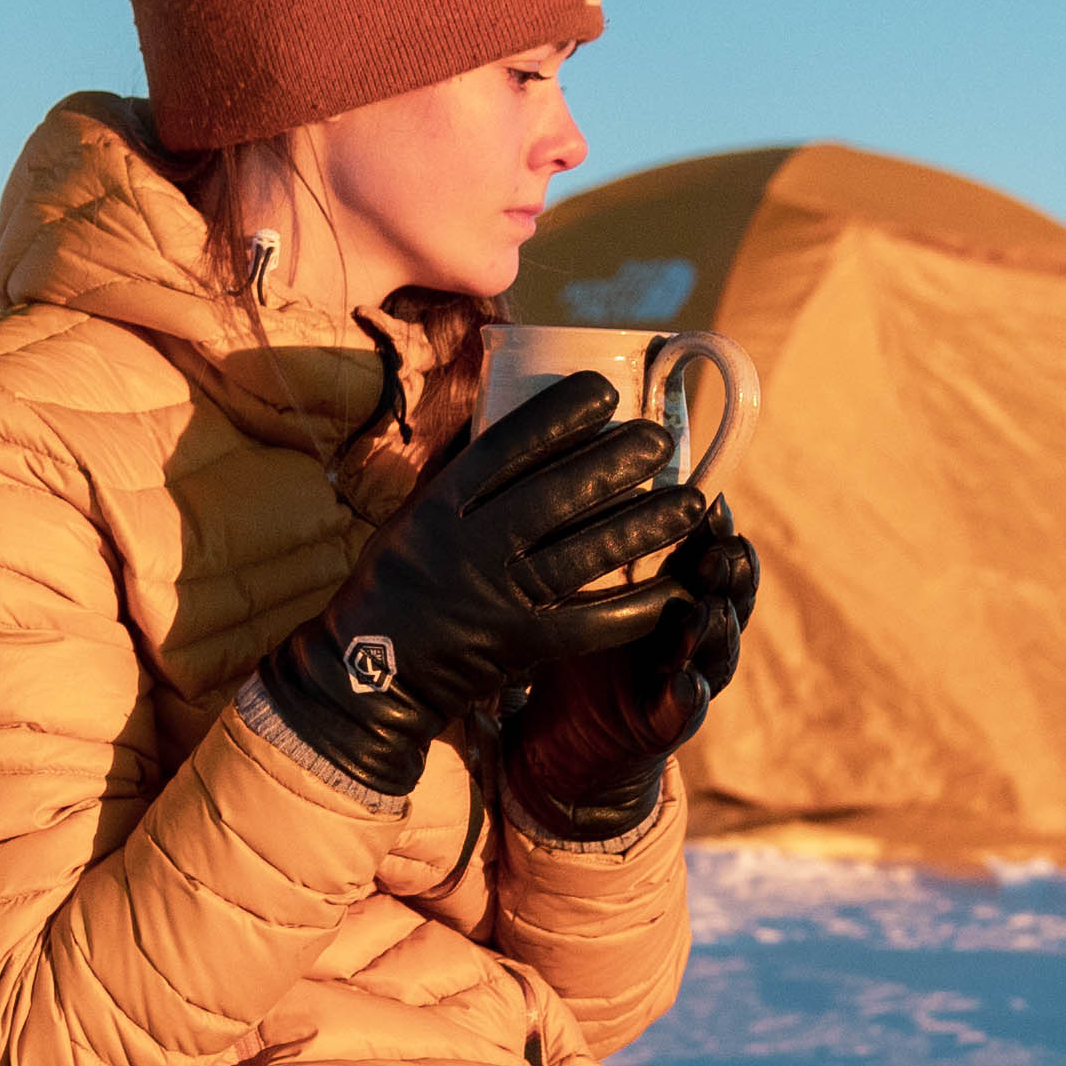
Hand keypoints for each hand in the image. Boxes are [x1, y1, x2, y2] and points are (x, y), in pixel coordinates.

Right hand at [252, 380, 710, 796]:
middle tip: (659, 440)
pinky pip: (595, 623)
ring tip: (693, 501)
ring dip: (645, 526)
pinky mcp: (524, 646)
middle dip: (615, 464)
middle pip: (555, 496)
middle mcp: (472, 548)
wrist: (372, 673)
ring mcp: (500, 599)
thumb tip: (501, 401)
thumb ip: (460, 469)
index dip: (558, 416)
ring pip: (584, 554)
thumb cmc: (398, 579)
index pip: (505, 449)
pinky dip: (642, 606)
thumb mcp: (414, 513)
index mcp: (441, 507)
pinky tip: (680, 586)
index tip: (604, 392)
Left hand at [502, 505, 757, 835]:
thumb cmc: (583, 647)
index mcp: (678, 594)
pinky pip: (684, 710)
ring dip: (715, 631)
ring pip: (717, 651)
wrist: (572, 734)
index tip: (713, 505)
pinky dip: (688, 697)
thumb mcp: (592, 588)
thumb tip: (594, 461)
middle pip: (729, 599)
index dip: (716, 534)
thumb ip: (606, 541)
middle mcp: (692, 634)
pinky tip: (687, 683)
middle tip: (722, 554)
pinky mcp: (666, 724)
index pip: (709, 556)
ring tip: (708, 613)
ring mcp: (685, 678)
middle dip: (729, 577)